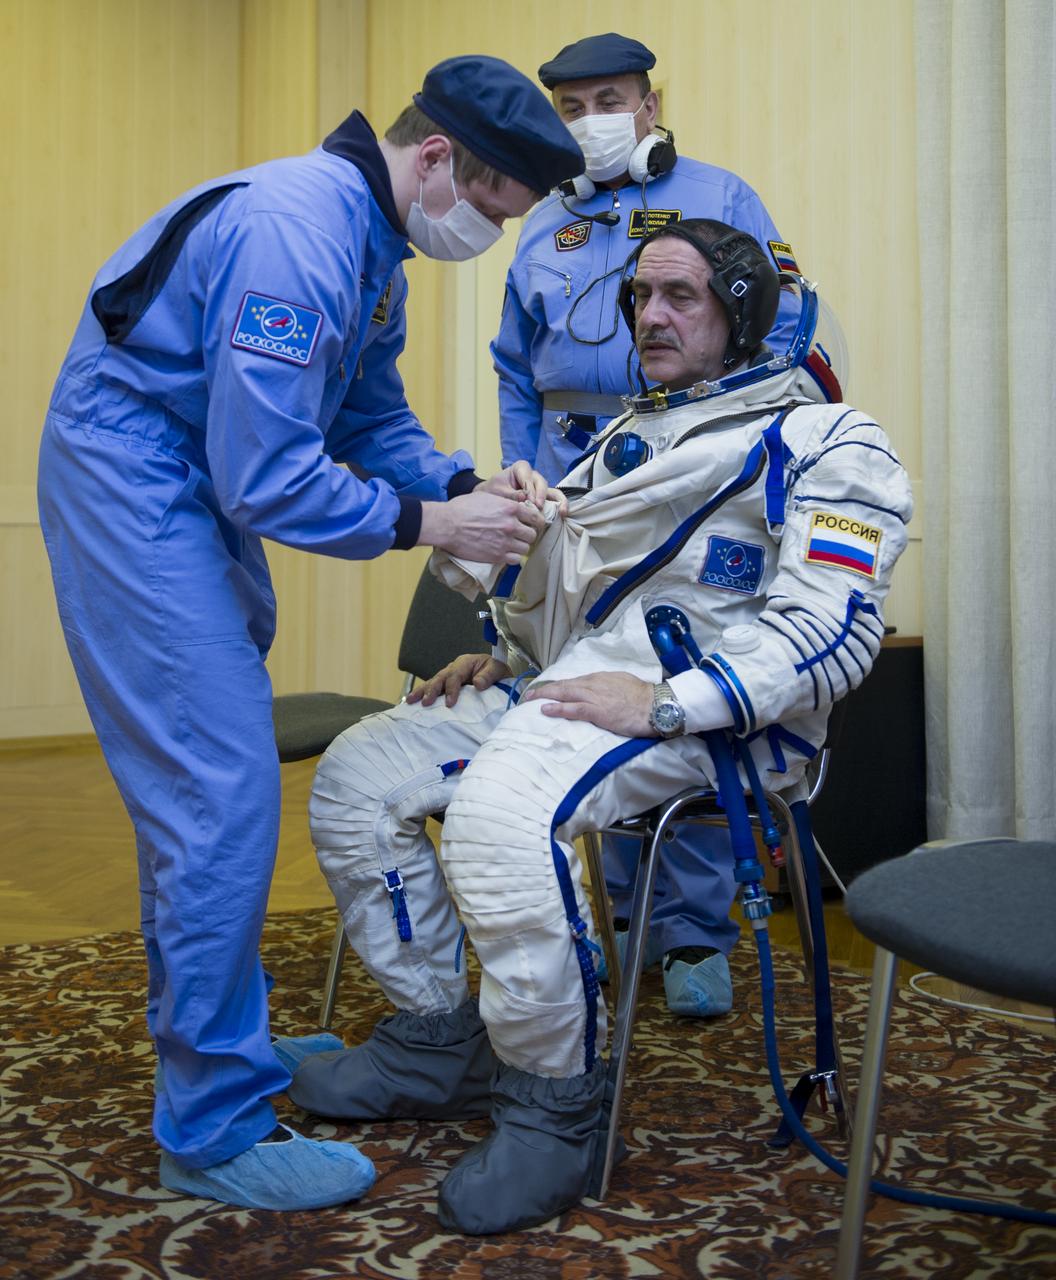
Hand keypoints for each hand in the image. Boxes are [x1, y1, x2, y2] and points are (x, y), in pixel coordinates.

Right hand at [405, 654, 511, 707]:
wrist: (498, 677)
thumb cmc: (496, 673)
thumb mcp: (497, 670)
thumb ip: (488, 676)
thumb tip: (478, 683)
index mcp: (466, 662)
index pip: (455, 675)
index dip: (452, 689)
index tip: (450, 703)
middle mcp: (454, 668)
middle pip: (440, 678)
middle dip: (432, 690)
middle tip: (426, 702)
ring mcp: (448, 677)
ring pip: (432, 682)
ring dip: (422, 692)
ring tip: (411, 701)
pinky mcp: (445, 686)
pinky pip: (432, 689)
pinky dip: (422, 694)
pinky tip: (411, 702)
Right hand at [418, 489, 544, 563]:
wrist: (448, 525)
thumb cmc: (463, 508)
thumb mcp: (487, 497)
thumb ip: (506, 502)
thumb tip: (518, 504)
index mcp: (511, 508)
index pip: (536, 517)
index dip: (535, 521)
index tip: (532, 524)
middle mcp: (511, 525)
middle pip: (532, 534)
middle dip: (527, 535)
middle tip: (520, 535)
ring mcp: (505, 542)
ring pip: (526, 548)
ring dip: (520, 547)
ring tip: (511, 545)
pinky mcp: (497, 556)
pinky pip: (516, 560)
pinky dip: (513, 557)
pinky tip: (505, 553)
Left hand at [480, 461, 568, 516]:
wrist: (490, 497)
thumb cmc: (493, 491)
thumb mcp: (498, 491)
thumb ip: (510, 494)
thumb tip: (524, 497)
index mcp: (521, 468)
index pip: (528, 477)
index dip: (530, 488)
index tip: (528, 500)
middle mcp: (533, 476)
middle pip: (541, 483)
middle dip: (541, 495)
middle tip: (538, 507)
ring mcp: (539, 487)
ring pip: (552, 490)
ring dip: (558, 501)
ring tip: (560, 512)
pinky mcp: (543, 498)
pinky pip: (554, 500)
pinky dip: (559, 506)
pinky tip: (562, 514)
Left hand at [522, 671, 654, 736]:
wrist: (655, 705)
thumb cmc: (642, 697)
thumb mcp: (622, 684)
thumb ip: (606, 686)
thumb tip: (597, 690)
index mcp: (600, 678)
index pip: (573, 681)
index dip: (557, 686)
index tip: (545, 690)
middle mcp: (594, 684)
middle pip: (564, 685)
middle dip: (544, 690)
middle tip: (528, 695)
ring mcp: (595, 697)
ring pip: (564, 694)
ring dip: (545, 697)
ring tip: (530, 701)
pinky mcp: (598, 711)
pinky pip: (573, 709)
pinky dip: (558, 708)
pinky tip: (545, 709)